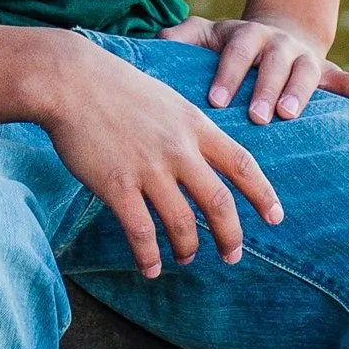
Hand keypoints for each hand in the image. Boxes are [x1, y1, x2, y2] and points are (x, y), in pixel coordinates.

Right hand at [36, 36, 283, 278]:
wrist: (72, 80)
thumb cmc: (116, 87)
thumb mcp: (167, 99)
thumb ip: (187, 127)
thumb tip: (201, 152)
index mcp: (194, 125)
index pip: (242, 163)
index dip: (262, 193)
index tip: (275, 216)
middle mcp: (179, 149)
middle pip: (219, 202)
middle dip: (231, 235)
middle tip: (234, 255)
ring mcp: (148, 168)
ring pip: (182, 223)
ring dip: (188, 248)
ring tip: (186, 258)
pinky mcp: (117, 184)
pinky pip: (141, 232)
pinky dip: (149, 256)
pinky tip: (151, 268)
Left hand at [161, 12, 348, 123]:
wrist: (278, 32)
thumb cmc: (231, 44)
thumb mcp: (207, 34)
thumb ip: (182, 37)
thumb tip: (155, 38)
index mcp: (248, 36)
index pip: (237, 52)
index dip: (227, 74)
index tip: (215, 101)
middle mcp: (279, 45)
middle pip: (274, 63)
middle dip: (266, 89)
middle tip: (258, 116)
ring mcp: (306, 58)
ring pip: (307, 73)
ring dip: (301, 93)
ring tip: (291, 116)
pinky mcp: (328, 72)